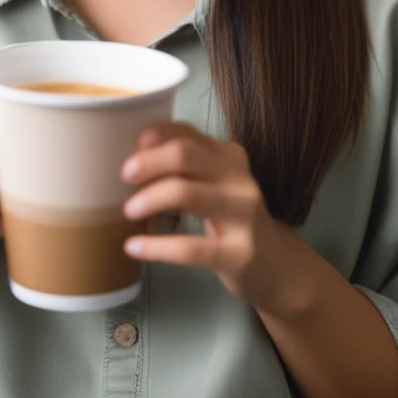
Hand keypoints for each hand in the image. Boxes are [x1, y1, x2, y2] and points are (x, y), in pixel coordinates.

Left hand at [120, 123, 284, 311]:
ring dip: (151, 198)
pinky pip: (191, 248)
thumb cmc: (229, 217)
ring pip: (187, 193)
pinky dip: (157, 247)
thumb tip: (132, 155)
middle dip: (149, 161)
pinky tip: (133, 248)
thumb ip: (182, 166)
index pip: (188, 133)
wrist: (273, 265)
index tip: (132, 145)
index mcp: (229, 156)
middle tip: (123, 175)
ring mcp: (244, 215)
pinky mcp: (240, 254)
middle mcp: (240, 178)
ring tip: (127, 211)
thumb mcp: (213, 184)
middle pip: (186, 155)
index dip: (157, 135)